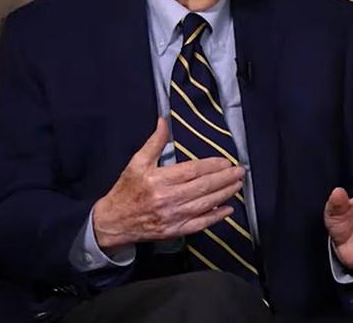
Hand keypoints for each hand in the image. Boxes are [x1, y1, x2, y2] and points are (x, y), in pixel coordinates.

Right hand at [93, 118, 244, 249]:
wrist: (113, 222)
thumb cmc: (126, 190)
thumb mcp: (137, 162)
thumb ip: (154, 142)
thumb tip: (164, 121)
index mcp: (158, 180)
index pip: (192, 171)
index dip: (212, 166)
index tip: (226, 161)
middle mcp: (167, 199)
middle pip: (203, 187)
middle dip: (225, 179)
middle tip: (240, 172)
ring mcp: (172, 217)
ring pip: (205, 205)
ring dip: (225, 194)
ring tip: (237, 185)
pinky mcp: (174, 231)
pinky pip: (200, 224)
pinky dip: (215, 217)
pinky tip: (227, 209)